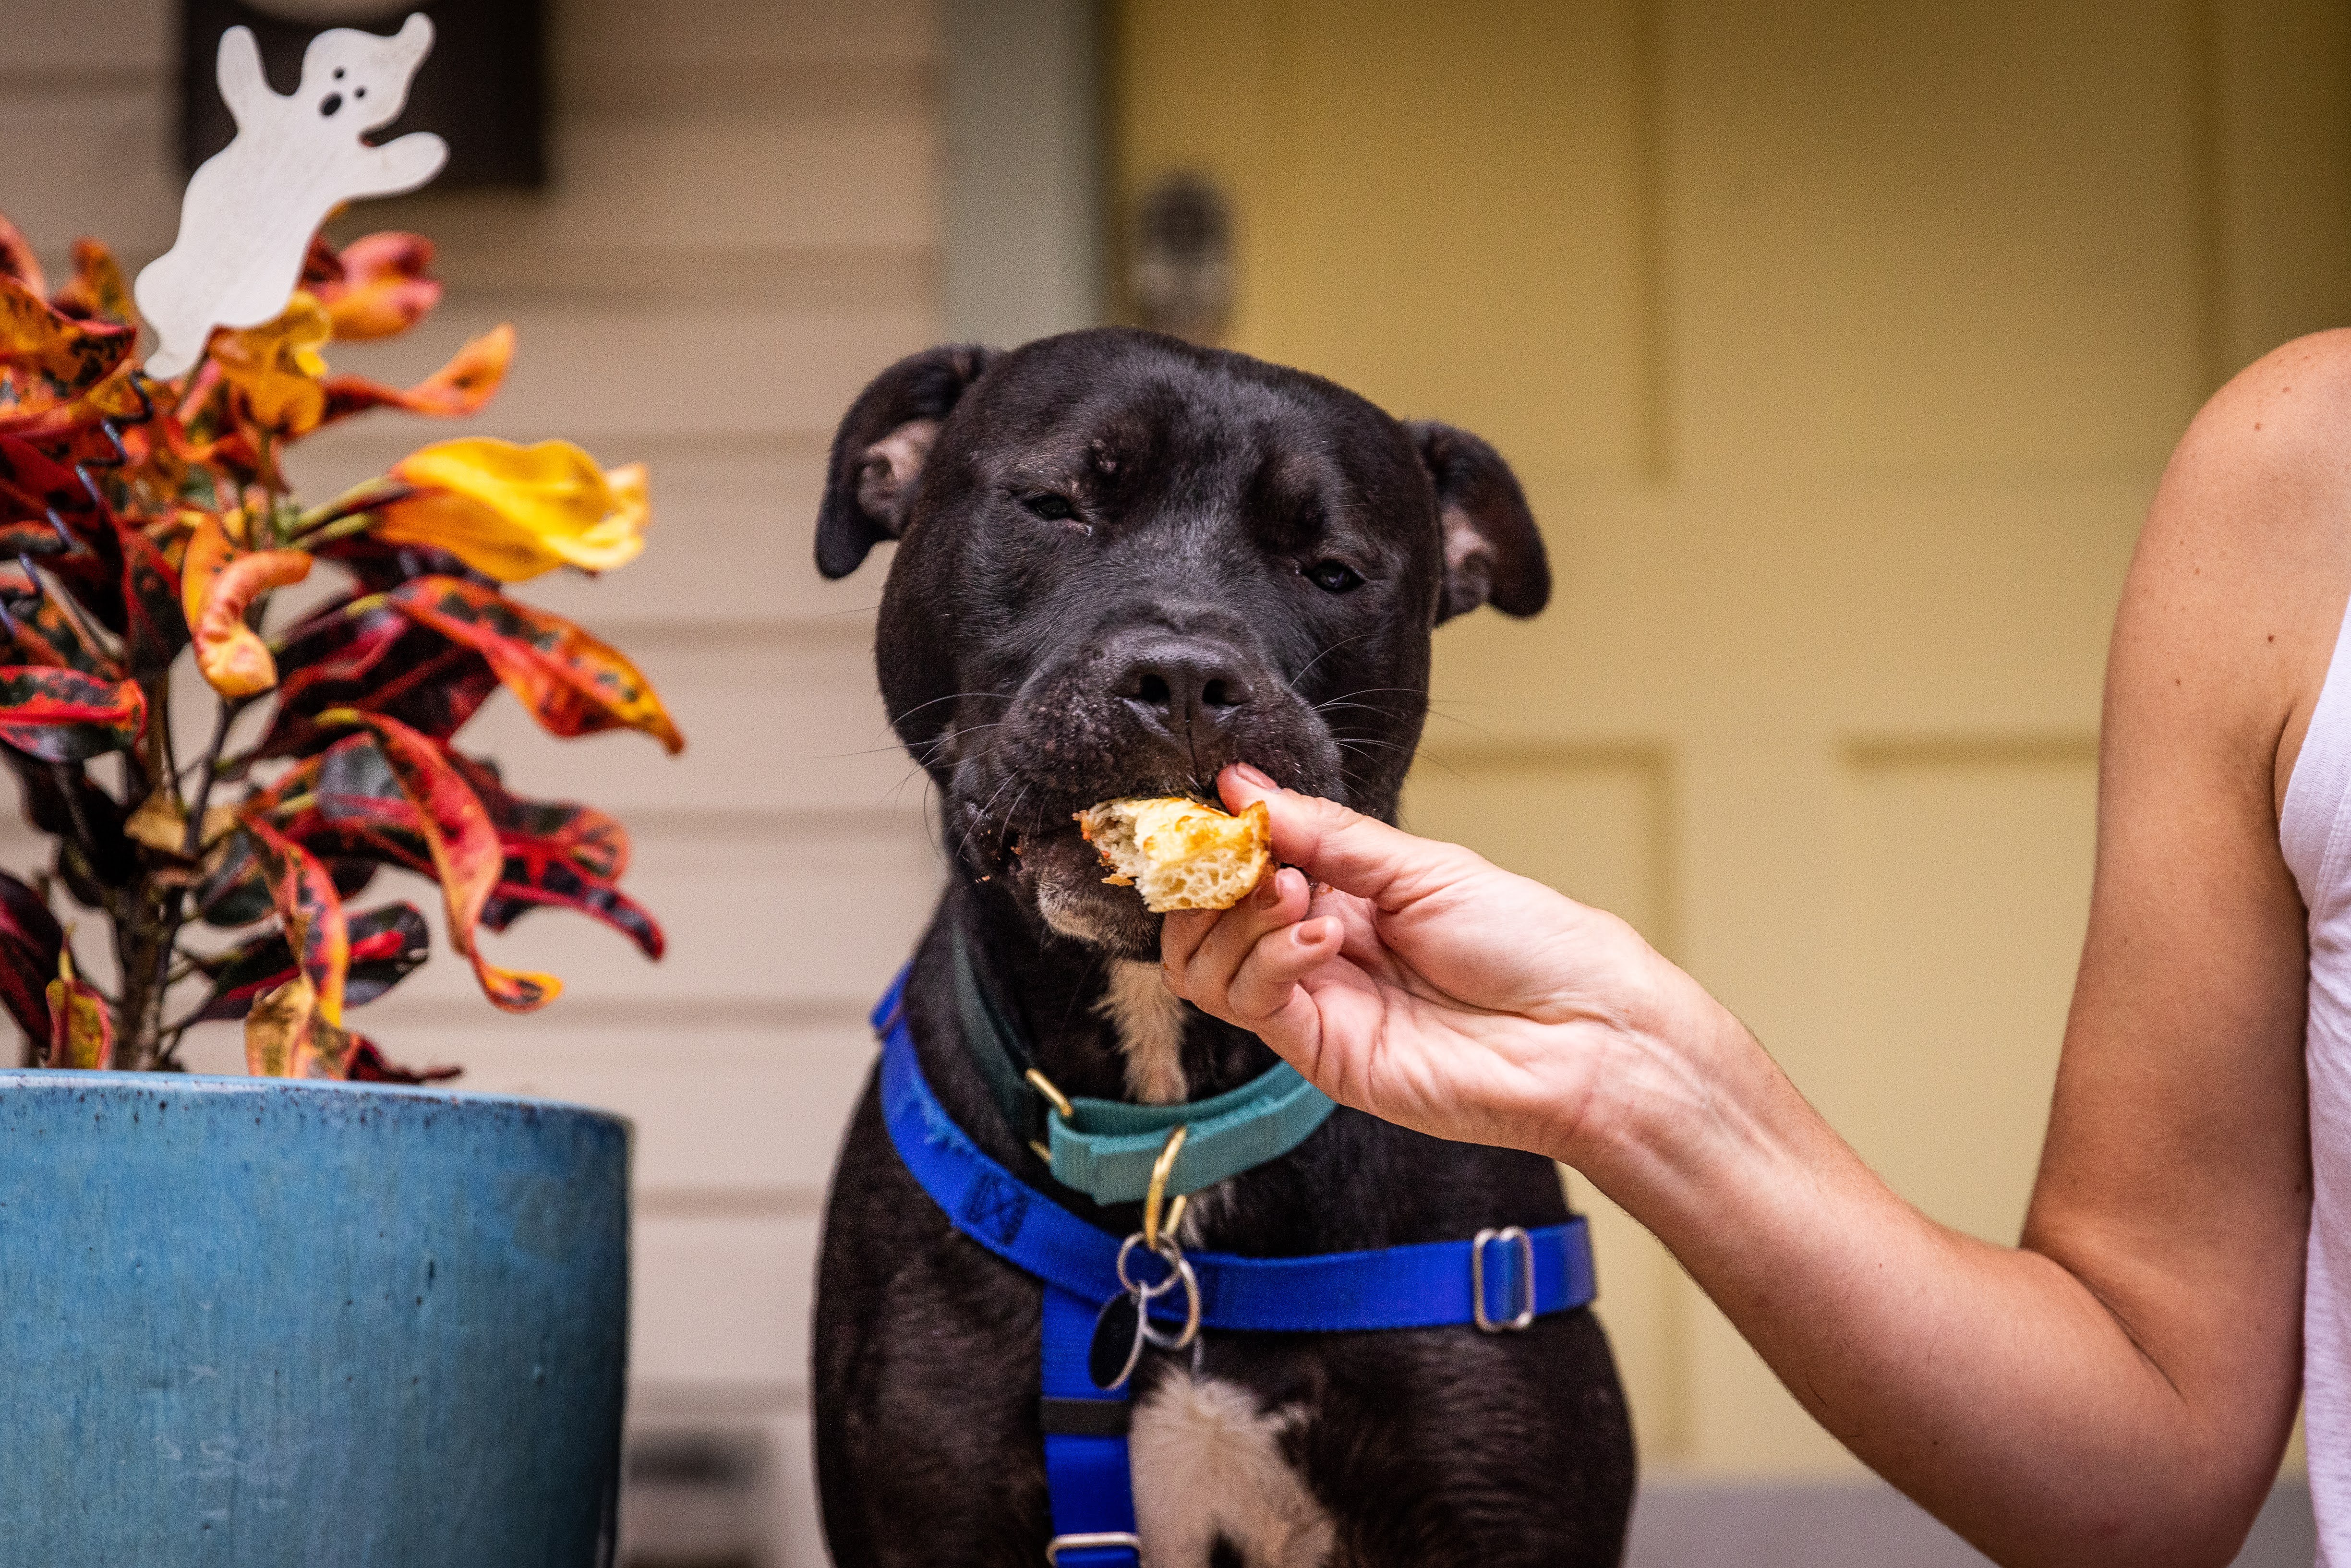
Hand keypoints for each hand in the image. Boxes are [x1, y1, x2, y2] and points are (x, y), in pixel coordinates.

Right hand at [1163, 765, 1725, 1164]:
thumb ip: (1325, 834)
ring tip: (1298, 898)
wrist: (1586, 1031)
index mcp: (1343, 898)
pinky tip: (1323, 941)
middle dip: (1214, 881)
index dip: (1217, 841)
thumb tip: (1241, 786)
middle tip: (1257, 861)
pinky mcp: (1322, 1053)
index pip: (1241, 868)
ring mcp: (1317, 1005)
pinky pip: (1252, 1006)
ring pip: (1207, 969)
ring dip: (1238, 921)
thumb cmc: (1532, 944)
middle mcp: (1317, 952)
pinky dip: (1268, 962)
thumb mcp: (1422, 866)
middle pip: (1205, 922)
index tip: (1215, 812)